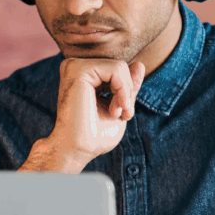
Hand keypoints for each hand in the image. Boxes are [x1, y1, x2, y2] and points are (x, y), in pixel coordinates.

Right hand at [20, 58, 145, 172]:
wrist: (78, 149)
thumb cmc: (96, 134)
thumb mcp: (119, 106)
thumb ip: (128, 86)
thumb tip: (140, 64)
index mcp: (83, 75)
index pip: (118, 71)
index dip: (127, 92)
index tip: (123, 114)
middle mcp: (76, 67)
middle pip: (121, 66)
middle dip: (127, 92)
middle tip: (121, 115)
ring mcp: (75, 66)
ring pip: (120, 67)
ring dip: (125, 93)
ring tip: (116, 113)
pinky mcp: (78, 69)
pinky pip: (116, 69)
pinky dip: (123, 90)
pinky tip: (115, 109)